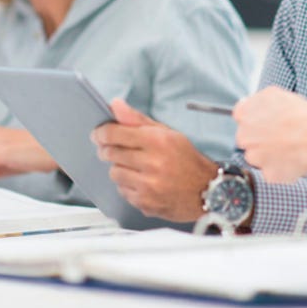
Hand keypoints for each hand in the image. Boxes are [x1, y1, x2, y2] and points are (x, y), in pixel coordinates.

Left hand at [92, 99, 216, 221]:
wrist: (208, 191)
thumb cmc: (187, 159)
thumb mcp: (167, 133)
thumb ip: (137, 119)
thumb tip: (114, 104)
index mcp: (158, 141)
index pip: (114, 134)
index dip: (101, 132)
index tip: (98, 134)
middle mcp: (153, 163)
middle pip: (110, 153)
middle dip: (108, 150)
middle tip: (113, 149)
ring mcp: (148, 185)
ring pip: (114, 173)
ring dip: (119, 169)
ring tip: (135, 167)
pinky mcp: (146, 203)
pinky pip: (122, 191)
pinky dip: (128, 186)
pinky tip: (142, 182)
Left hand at [233, 87, 306, 182]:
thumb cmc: (299, 114)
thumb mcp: (274, 93)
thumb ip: (256, 100)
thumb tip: (250, 104)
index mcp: (244, 115)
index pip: (241, 116)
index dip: (256, 118)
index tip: (266, 120)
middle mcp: (244, 138)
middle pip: (248, 139)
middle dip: (261, 138)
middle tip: (280, 135)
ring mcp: (256, 158)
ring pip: (260, 157)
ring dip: (271, 154)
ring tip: (290, 147)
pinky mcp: (269, 174)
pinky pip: (275, 171)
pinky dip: (283, 167)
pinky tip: (295, 158)